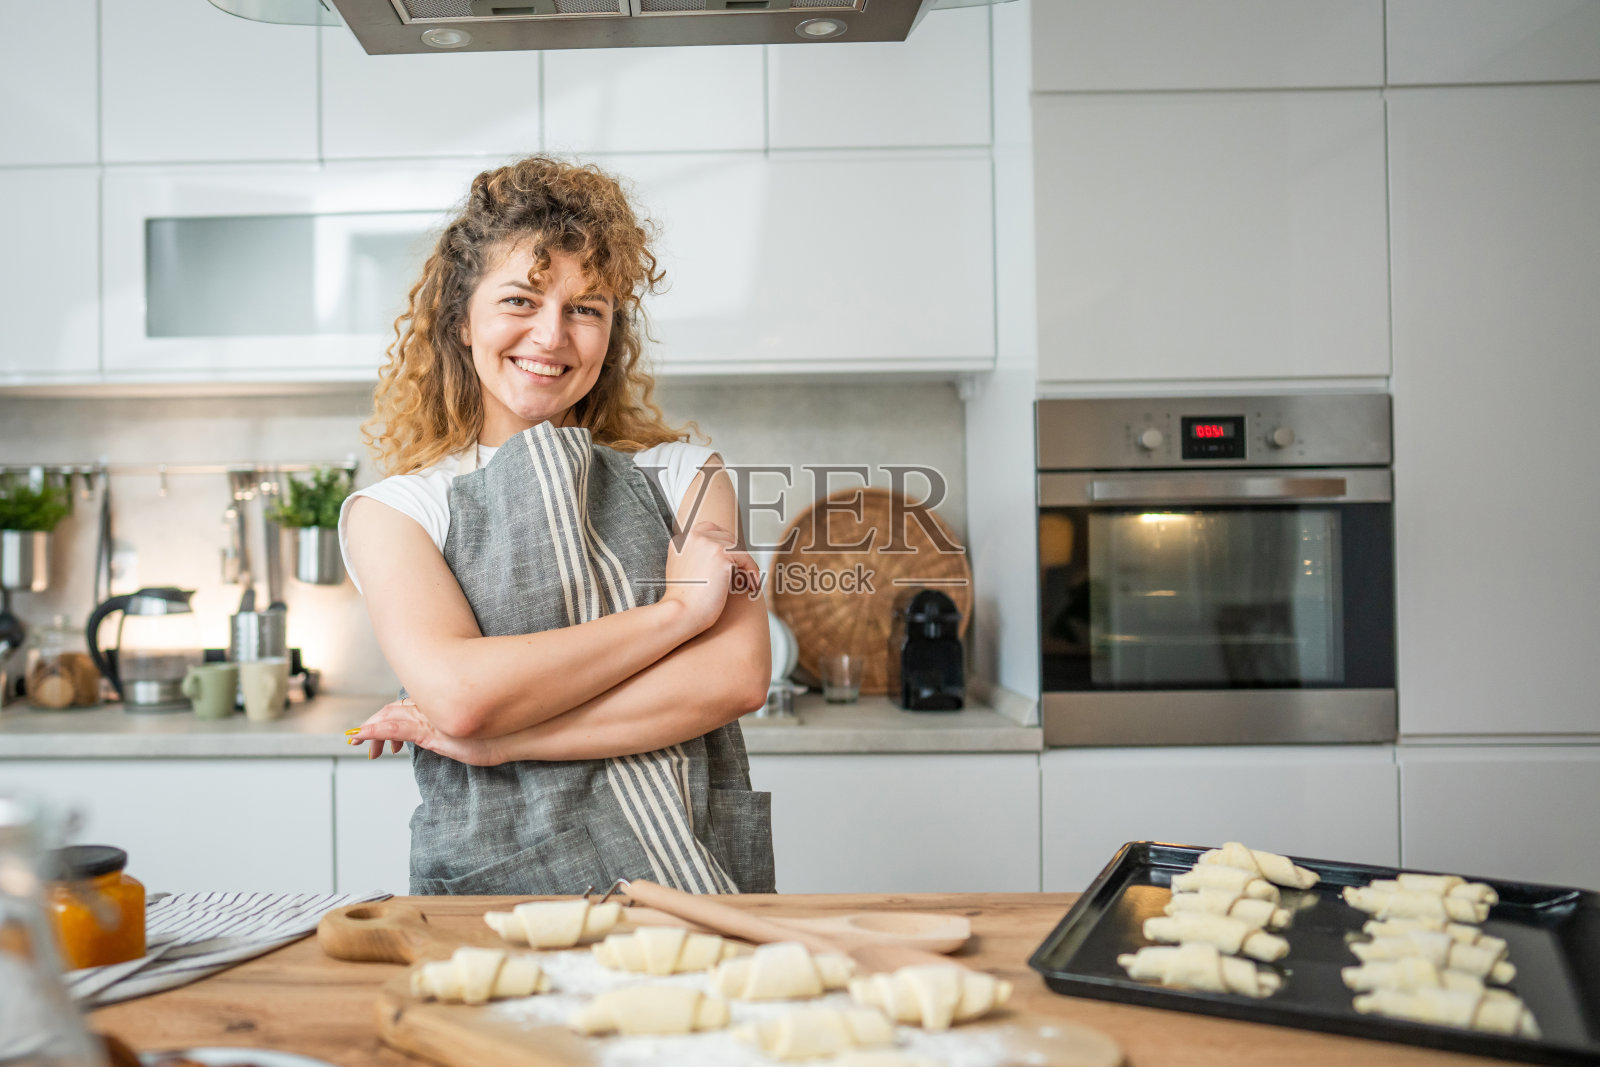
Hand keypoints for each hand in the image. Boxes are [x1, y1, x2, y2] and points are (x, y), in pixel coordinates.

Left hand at [344, 699, 502, 765]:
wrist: (518, 734)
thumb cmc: (502, 737)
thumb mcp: (472, 735)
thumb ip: (455, 730)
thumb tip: (446, 733)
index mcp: (440, 710)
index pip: (407, 709)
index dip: (388, 717)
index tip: (373, 730)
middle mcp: (432, 710)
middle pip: (394, 712)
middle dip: (373, 725)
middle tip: (356, 737)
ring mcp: (431, 719)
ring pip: (391, 718)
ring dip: (370, 729)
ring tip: (355, 740)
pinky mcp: (431, 730)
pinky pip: (397, 729)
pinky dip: (377, 732)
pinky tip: (363, 736)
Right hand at [662, 520, 760, 633]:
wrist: (680, 614)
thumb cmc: (684, 603)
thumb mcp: (684, 573)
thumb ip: (697, 560)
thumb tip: (721, 560)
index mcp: (682, 540)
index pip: (709, 530)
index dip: (725, 545)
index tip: (734, 562)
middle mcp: (693, 536)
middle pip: (726, 537)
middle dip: (738, 555)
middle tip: (746, 574)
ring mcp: (706, 542)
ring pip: (737, 548)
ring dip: (746, 565)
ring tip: (750, 583)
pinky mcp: (720, 552)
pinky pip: (745, 558)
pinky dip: (752, 572)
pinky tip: (753, 586)